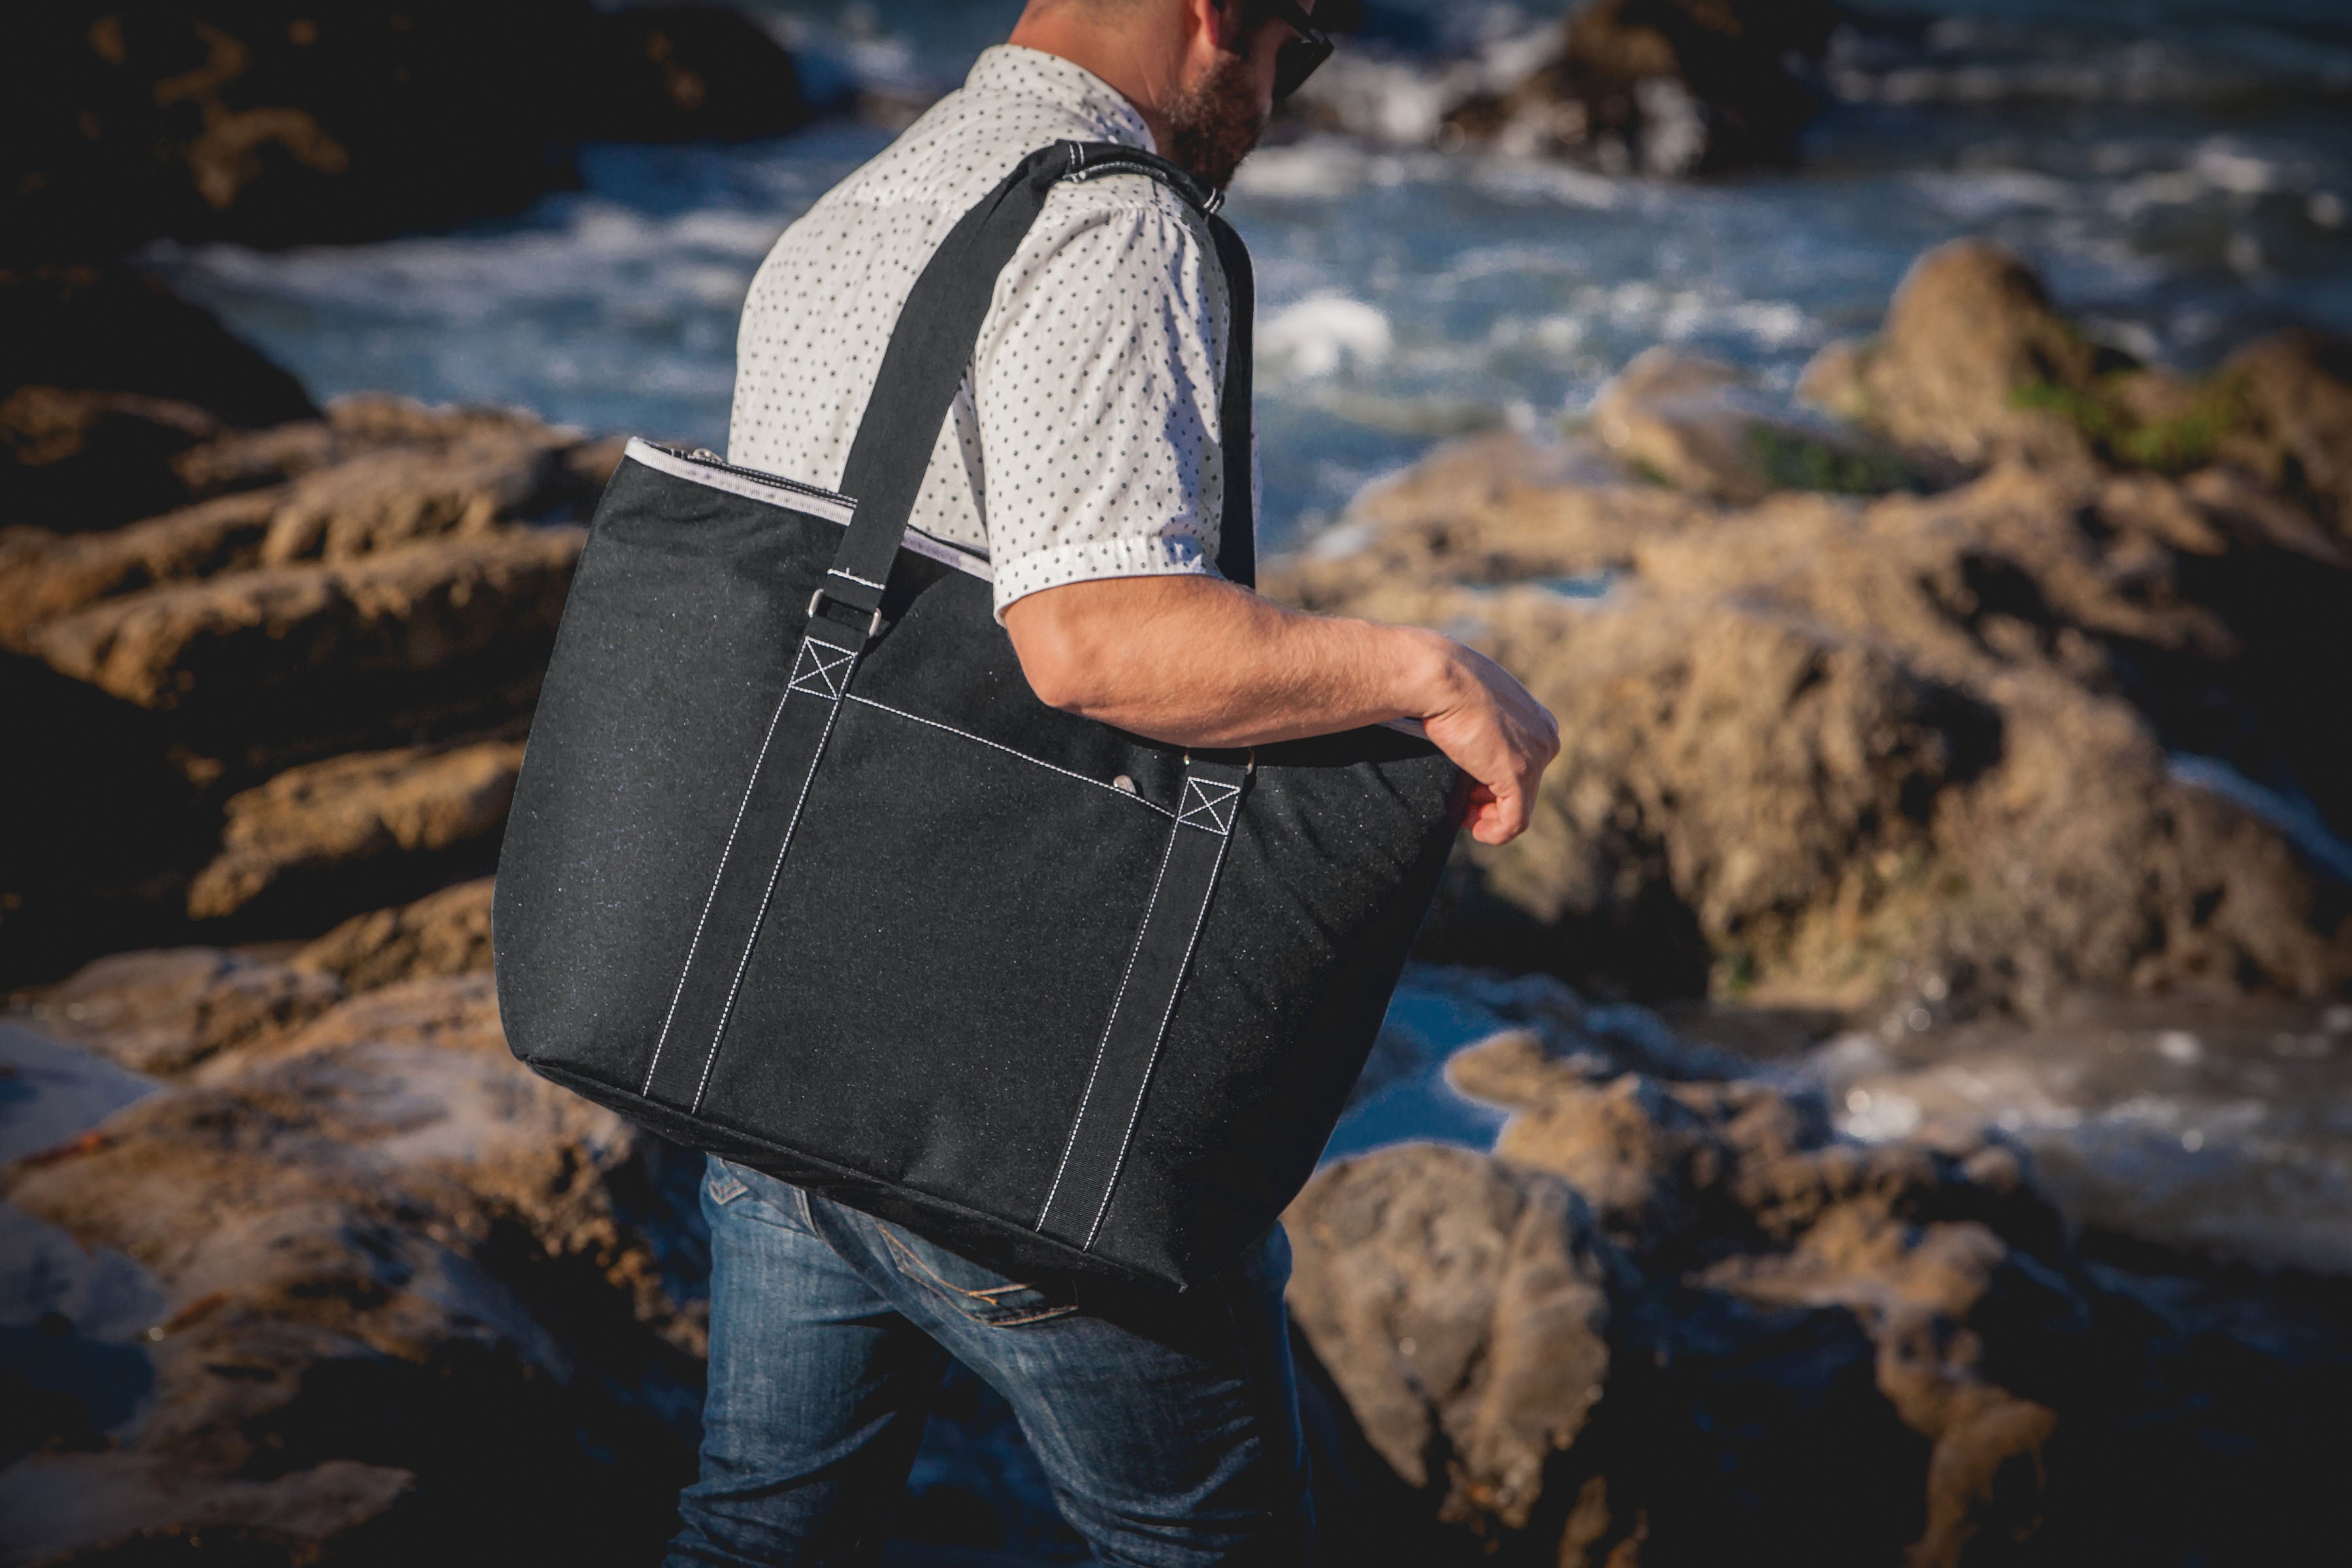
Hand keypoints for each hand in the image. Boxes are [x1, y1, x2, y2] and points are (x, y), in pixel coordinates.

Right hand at [1413, 636, 1559, 845]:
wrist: (1441, 678)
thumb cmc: (1446, 683)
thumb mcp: (1474, 702)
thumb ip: (1483, 725)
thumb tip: (1467, 741)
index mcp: (1538, 719)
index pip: (1527, 764)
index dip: (1497, 782)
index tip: (1471, 787)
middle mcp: (1546, 737)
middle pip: (1525, 787)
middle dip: (1493, 800)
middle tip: (1464, 802)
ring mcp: (1536, 757)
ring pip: (1521, 807)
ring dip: (1491, 817)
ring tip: (1466, 815)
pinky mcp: (1518, 775)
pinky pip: (1515, 821)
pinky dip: (1496, 833)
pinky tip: (1476, 830)